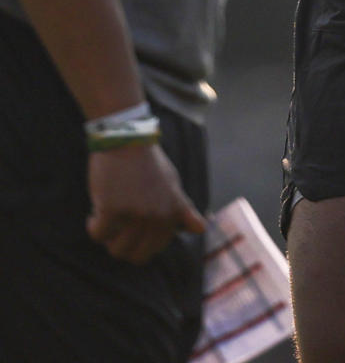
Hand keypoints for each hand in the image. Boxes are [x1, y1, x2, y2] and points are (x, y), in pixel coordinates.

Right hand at [87, 144, 204, 263]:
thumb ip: (183, 210)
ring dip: (108, 237)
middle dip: (122, 245)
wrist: (128, 137)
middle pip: (134, 255)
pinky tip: (95, 212)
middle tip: (116, 226)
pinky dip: (93, 226)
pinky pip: (98, 234)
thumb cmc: (148, 162)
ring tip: (108, 217)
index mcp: (172, 213)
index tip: (131, 226)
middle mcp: (156, 217)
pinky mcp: (112, 209)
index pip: (154, 250)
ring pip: (115, 249)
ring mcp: (135, 214)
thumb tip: (201, 228)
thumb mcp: (172, 184)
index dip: (139, 242)